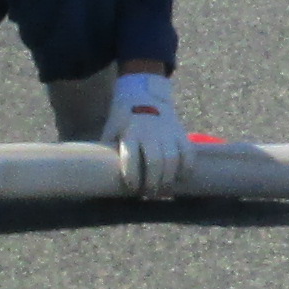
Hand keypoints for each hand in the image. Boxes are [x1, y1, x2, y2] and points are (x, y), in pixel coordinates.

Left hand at [101, 69, 187, 197]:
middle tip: (149, 193)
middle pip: (155, 161)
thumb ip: (109, 151)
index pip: (131, 158)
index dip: (132, 177)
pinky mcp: (179, 131)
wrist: (144, 95)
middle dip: (153, 182)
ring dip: (168, 178)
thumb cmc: (123, 119)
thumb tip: (101, 176)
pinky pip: (187, 151)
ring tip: (163, 190)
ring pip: (172, 159)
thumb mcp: (112, 131)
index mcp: (129, 133)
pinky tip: (182, 176)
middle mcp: (150, 132)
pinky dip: (186, 166)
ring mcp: (167, 132)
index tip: (133, 188)